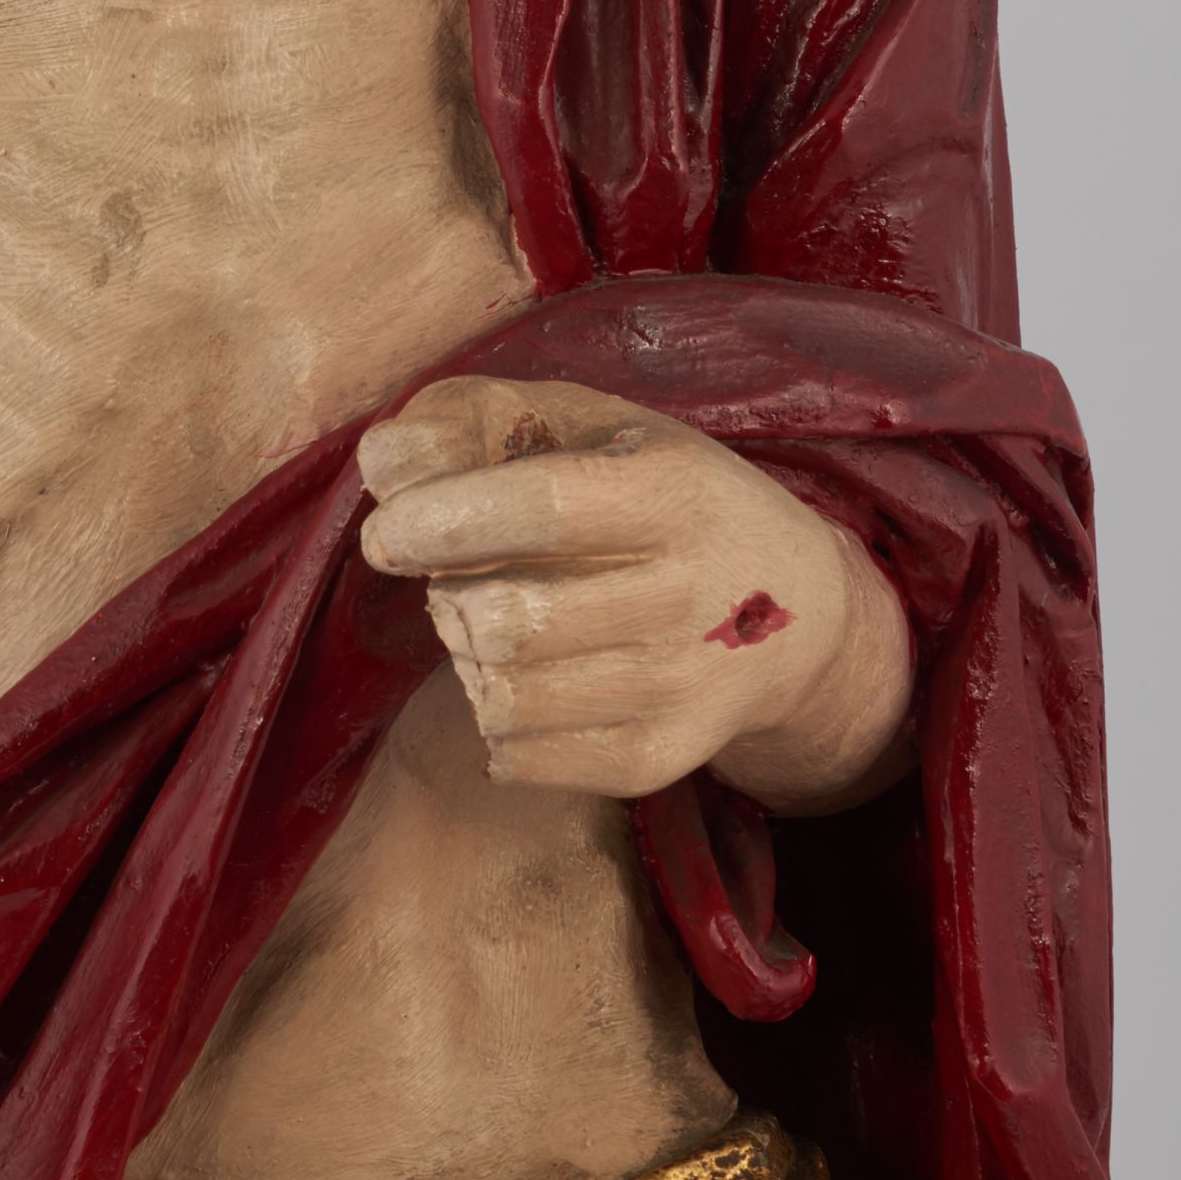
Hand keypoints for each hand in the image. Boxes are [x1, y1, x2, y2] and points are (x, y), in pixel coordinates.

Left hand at [356, 375, 912, 811]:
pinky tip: (522, 684)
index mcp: (675, 492)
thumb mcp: (591, 426)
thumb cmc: (660, 497)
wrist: (799, 617)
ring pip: (506, 698)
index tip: (387, 535)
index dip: (444, 522)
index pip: (543, 510)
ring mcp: (681, 688)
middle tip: (459, 583)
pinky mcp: (662, 758)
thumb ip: (476, 420)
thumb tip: (381, 462)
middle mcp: (689, 595)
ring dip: (468, 662)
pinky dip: (494, 724)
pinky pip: (522, 759)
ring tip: (493, 631)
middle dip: (450, 600)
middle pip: (509, 622)